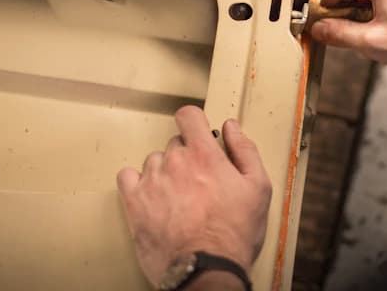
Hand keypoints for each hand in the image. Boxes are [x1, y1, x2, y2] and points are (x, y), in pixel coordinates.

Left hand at [117, 106, 271, 286]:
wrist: (206, 269)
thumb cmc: (233, 234)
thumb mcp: (258, 188)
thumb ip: (245, 150)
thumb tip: (232, 128)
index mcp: (204, 155)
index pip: (189, 116)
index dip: (193, 121)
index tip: (197, 131)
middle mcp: (175, 162)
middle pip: (174, 143)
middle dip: (186, 156)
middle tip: (198, 179)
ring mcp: (152, 181)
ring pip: (154, 161)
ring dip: (164, 171)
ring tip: (178, 195)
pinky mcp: (134, 203)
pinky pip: (128, 178)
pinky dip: (138, 183)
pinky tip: (152, 194)